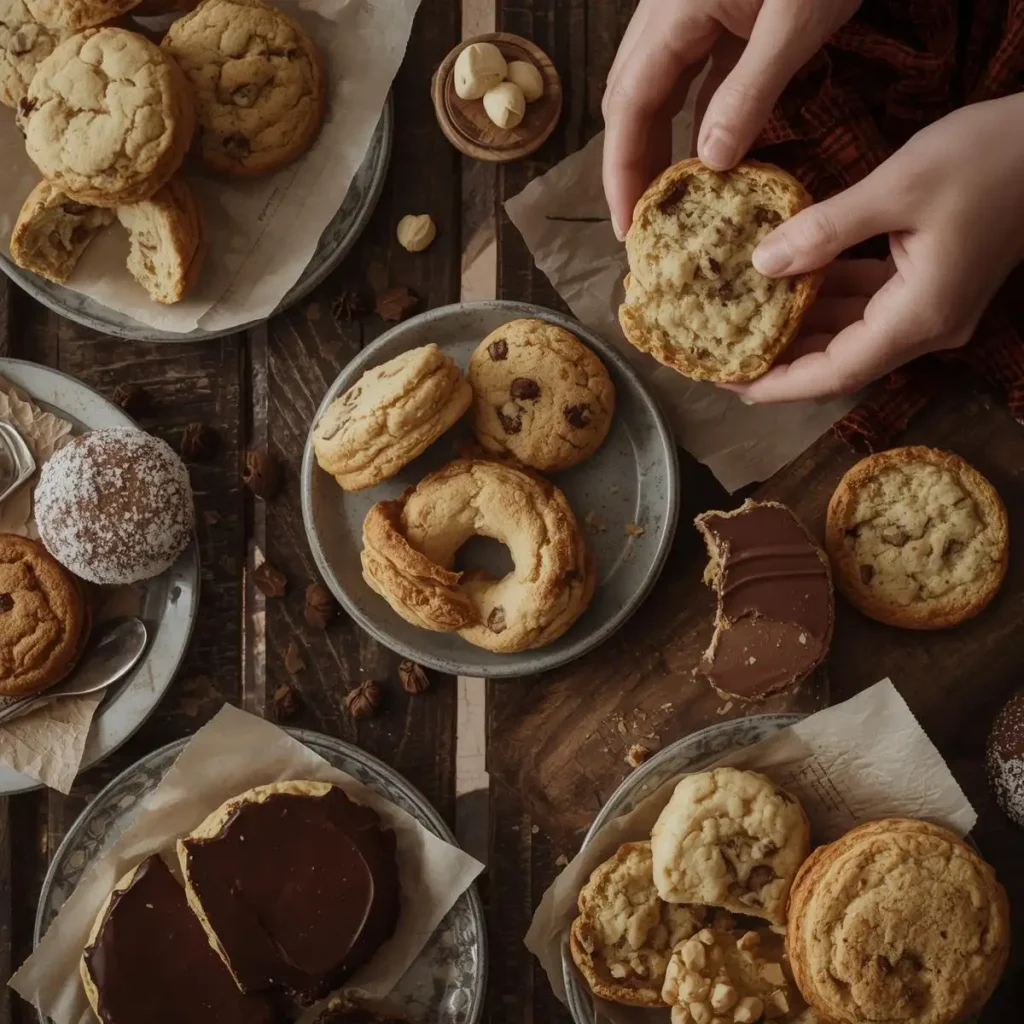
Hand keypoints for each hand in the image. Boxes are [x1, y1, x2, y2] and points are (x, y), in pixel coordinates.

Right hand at [602, 0, 858, 237]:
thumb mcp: (794, 24)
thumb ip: (748, 93)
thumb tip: (711, 162)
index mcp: (673, 14)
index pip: (629, 106)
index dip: (622, 170)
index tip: (626, 224)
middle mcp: (669, 13)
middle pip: (631, 98)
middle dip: (631, 162)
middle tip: (643, 221)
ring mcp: (695, 10)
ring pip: (658, 87)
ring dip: (658, 142)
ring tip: (671, 198)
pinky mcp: (727, 10)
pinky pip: (696, 73)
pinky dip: (695, 116)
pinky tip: (711, 153)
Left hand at [727, 94, 1023, 403]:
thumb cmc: (991, 156)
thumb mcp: (899, 186)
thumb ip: (825, 230)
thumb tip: (761, 264)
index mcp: (919, 317)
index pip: (834, 372)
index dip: (778, 383)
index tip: (727, 381)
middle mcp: (926, 325)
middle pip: (839, 361)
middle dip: (780, 359)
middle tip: (720, 351)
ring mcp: (931, 306)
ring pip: (851, 333)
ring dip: (800, 328)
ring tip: (741, 320)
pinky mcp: (932, 282)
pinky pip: (868, 304)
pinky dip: (829, 297)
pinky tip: (787, 282)